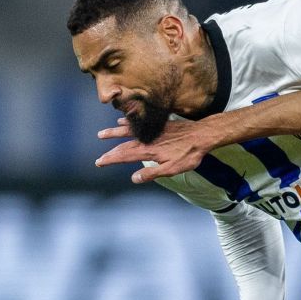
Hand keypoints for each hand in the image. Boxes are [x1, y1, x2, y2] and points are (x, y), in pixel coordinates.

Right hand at [95, 119, 216, 181]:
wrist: (201, 135)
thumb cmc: (189, 154)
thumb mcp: (172, 169)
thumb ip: (152, 173)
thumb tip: (133, 178)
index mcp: (148, 151)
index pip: (124, 156)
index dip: (111, 159)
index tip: (99, 162)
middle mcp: (147, 140)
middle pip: (123, 146)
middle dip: (110, 152)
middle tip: (99, 158)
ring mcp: (151, 131)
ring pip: (128, 132)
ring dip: (114, 133)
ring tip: (101, 134)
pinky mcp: (157, 125)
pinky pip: (138, 124)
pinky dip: (128, 123)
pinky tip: (121, 121)